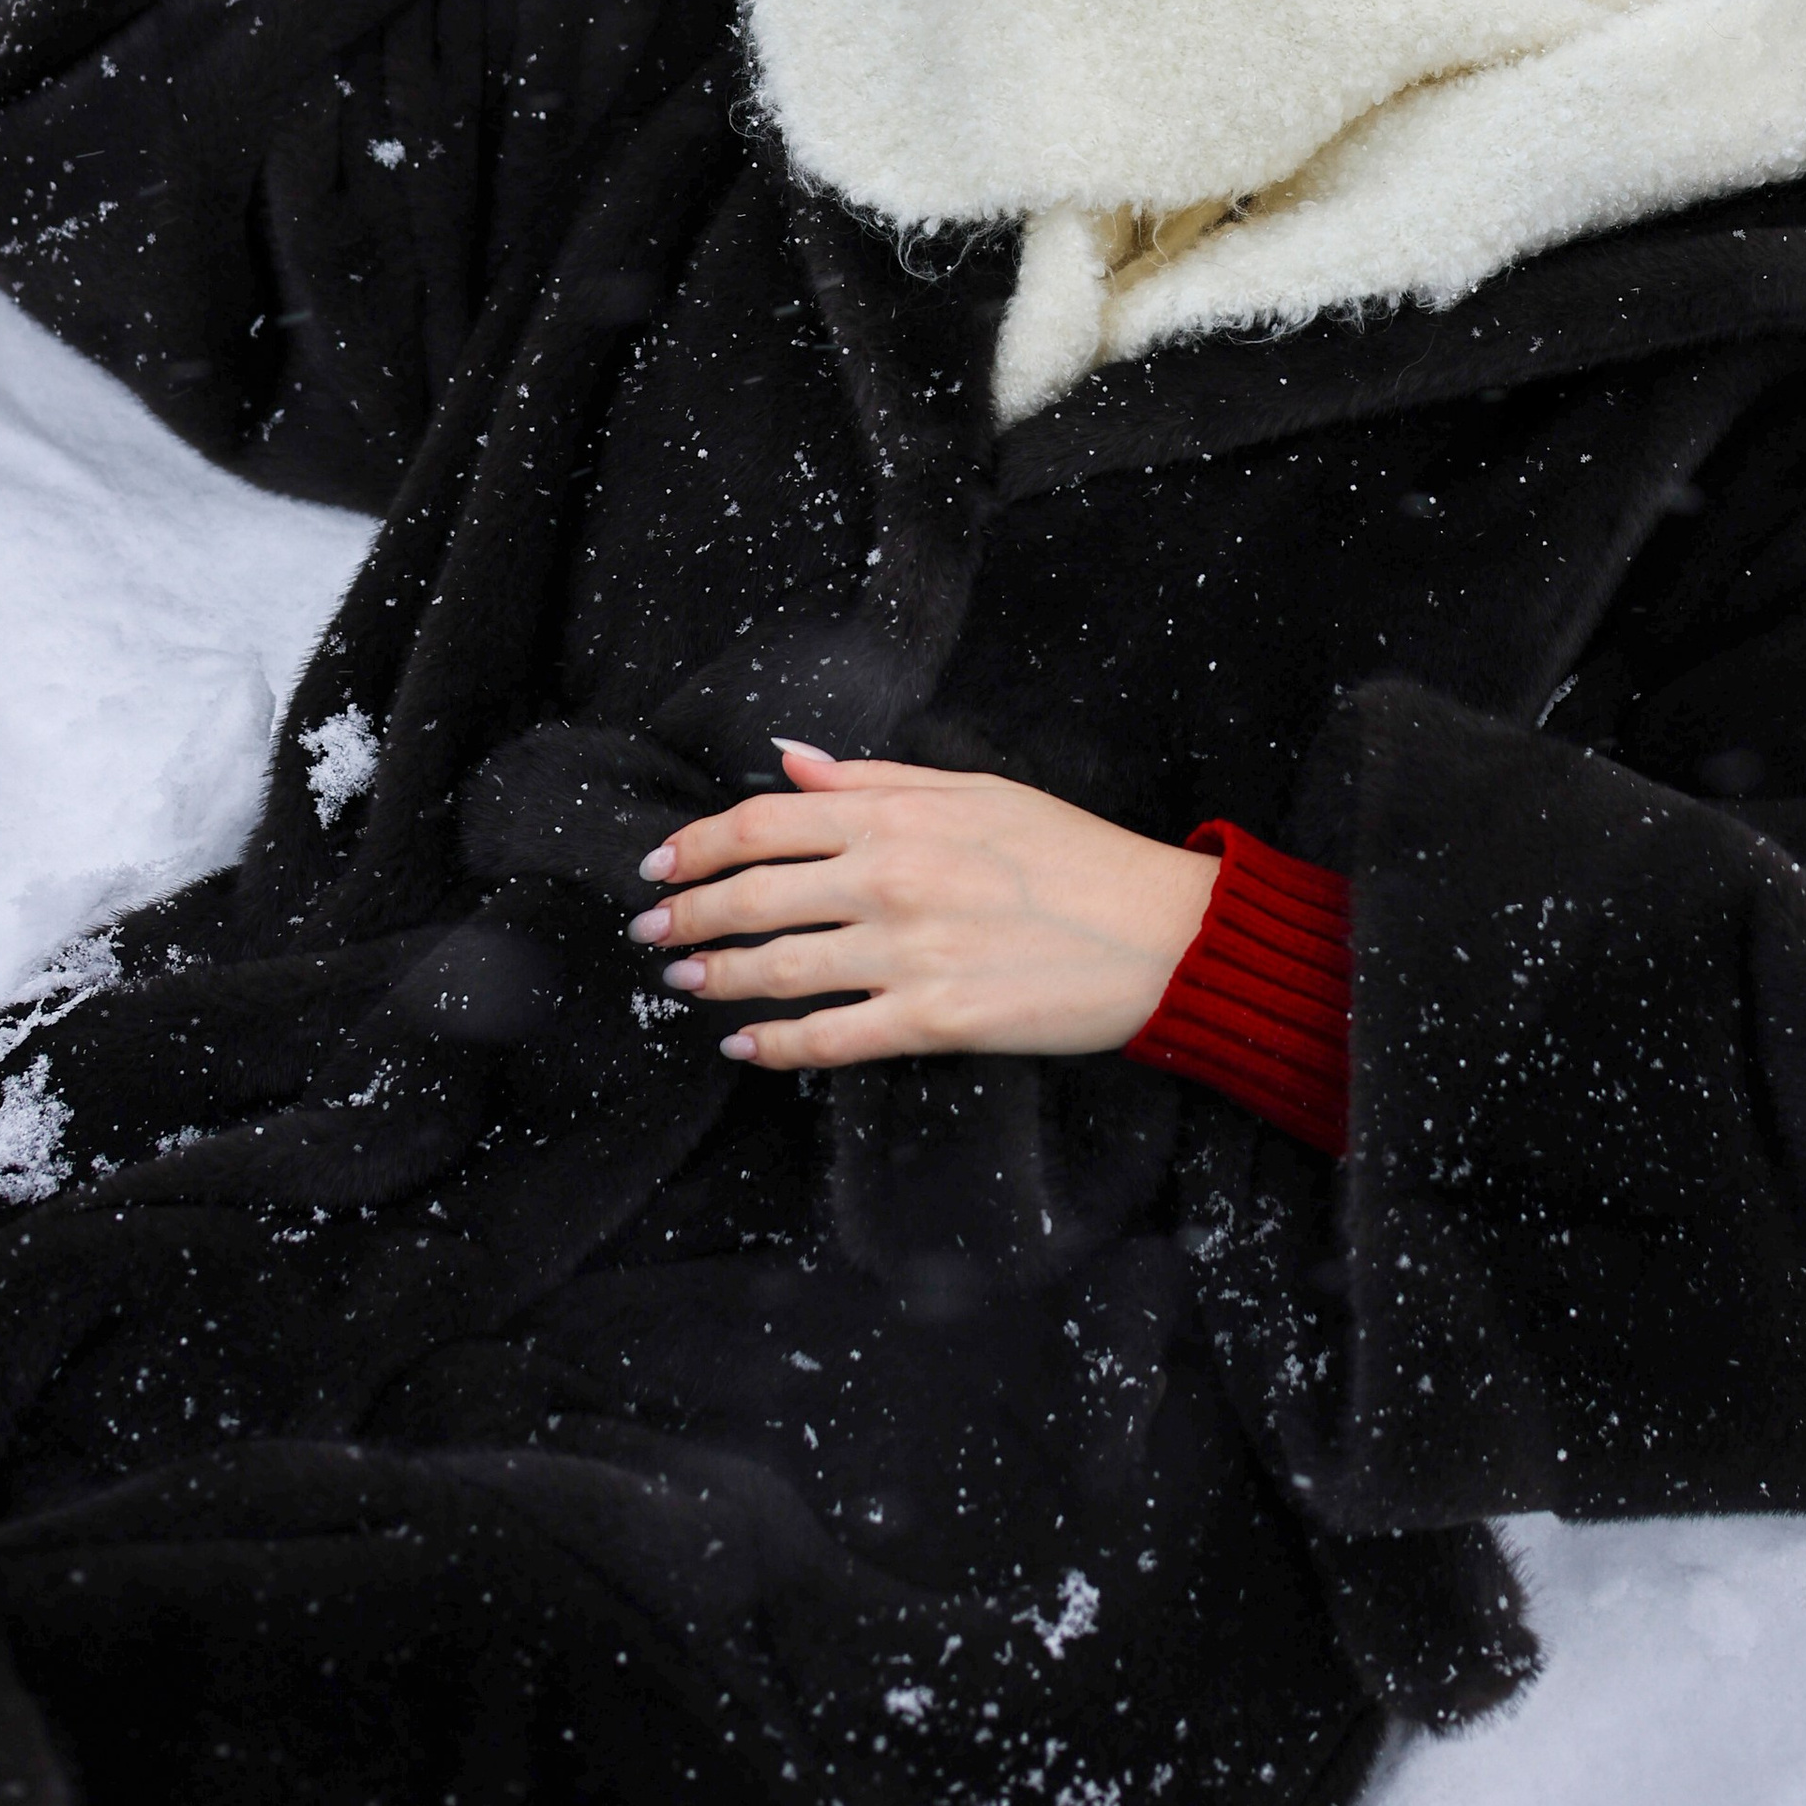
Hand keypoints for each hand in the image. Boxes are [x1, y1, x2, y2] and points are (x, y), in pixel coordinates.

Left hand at [626, 745, 1219, 1071]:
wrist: (1157, 932)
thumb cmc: (1074, 854)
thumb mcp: (976, 790)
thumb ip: (876, 779)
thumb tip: (792, 760)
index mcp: (898, 815)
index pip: (764, 821)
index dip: (698, 844)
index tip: (661, 864)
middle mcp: (891, 878)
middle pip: (754, 894)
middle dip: (687, 914)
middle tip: (648, 930)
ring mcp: (909, 952)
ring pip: (779, 968)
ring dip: (716, 977)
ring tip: (683, 980)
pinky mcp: (933, 1019)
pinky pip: (831, 1038)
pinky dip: (775, 1044)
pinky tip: (745, 1044)